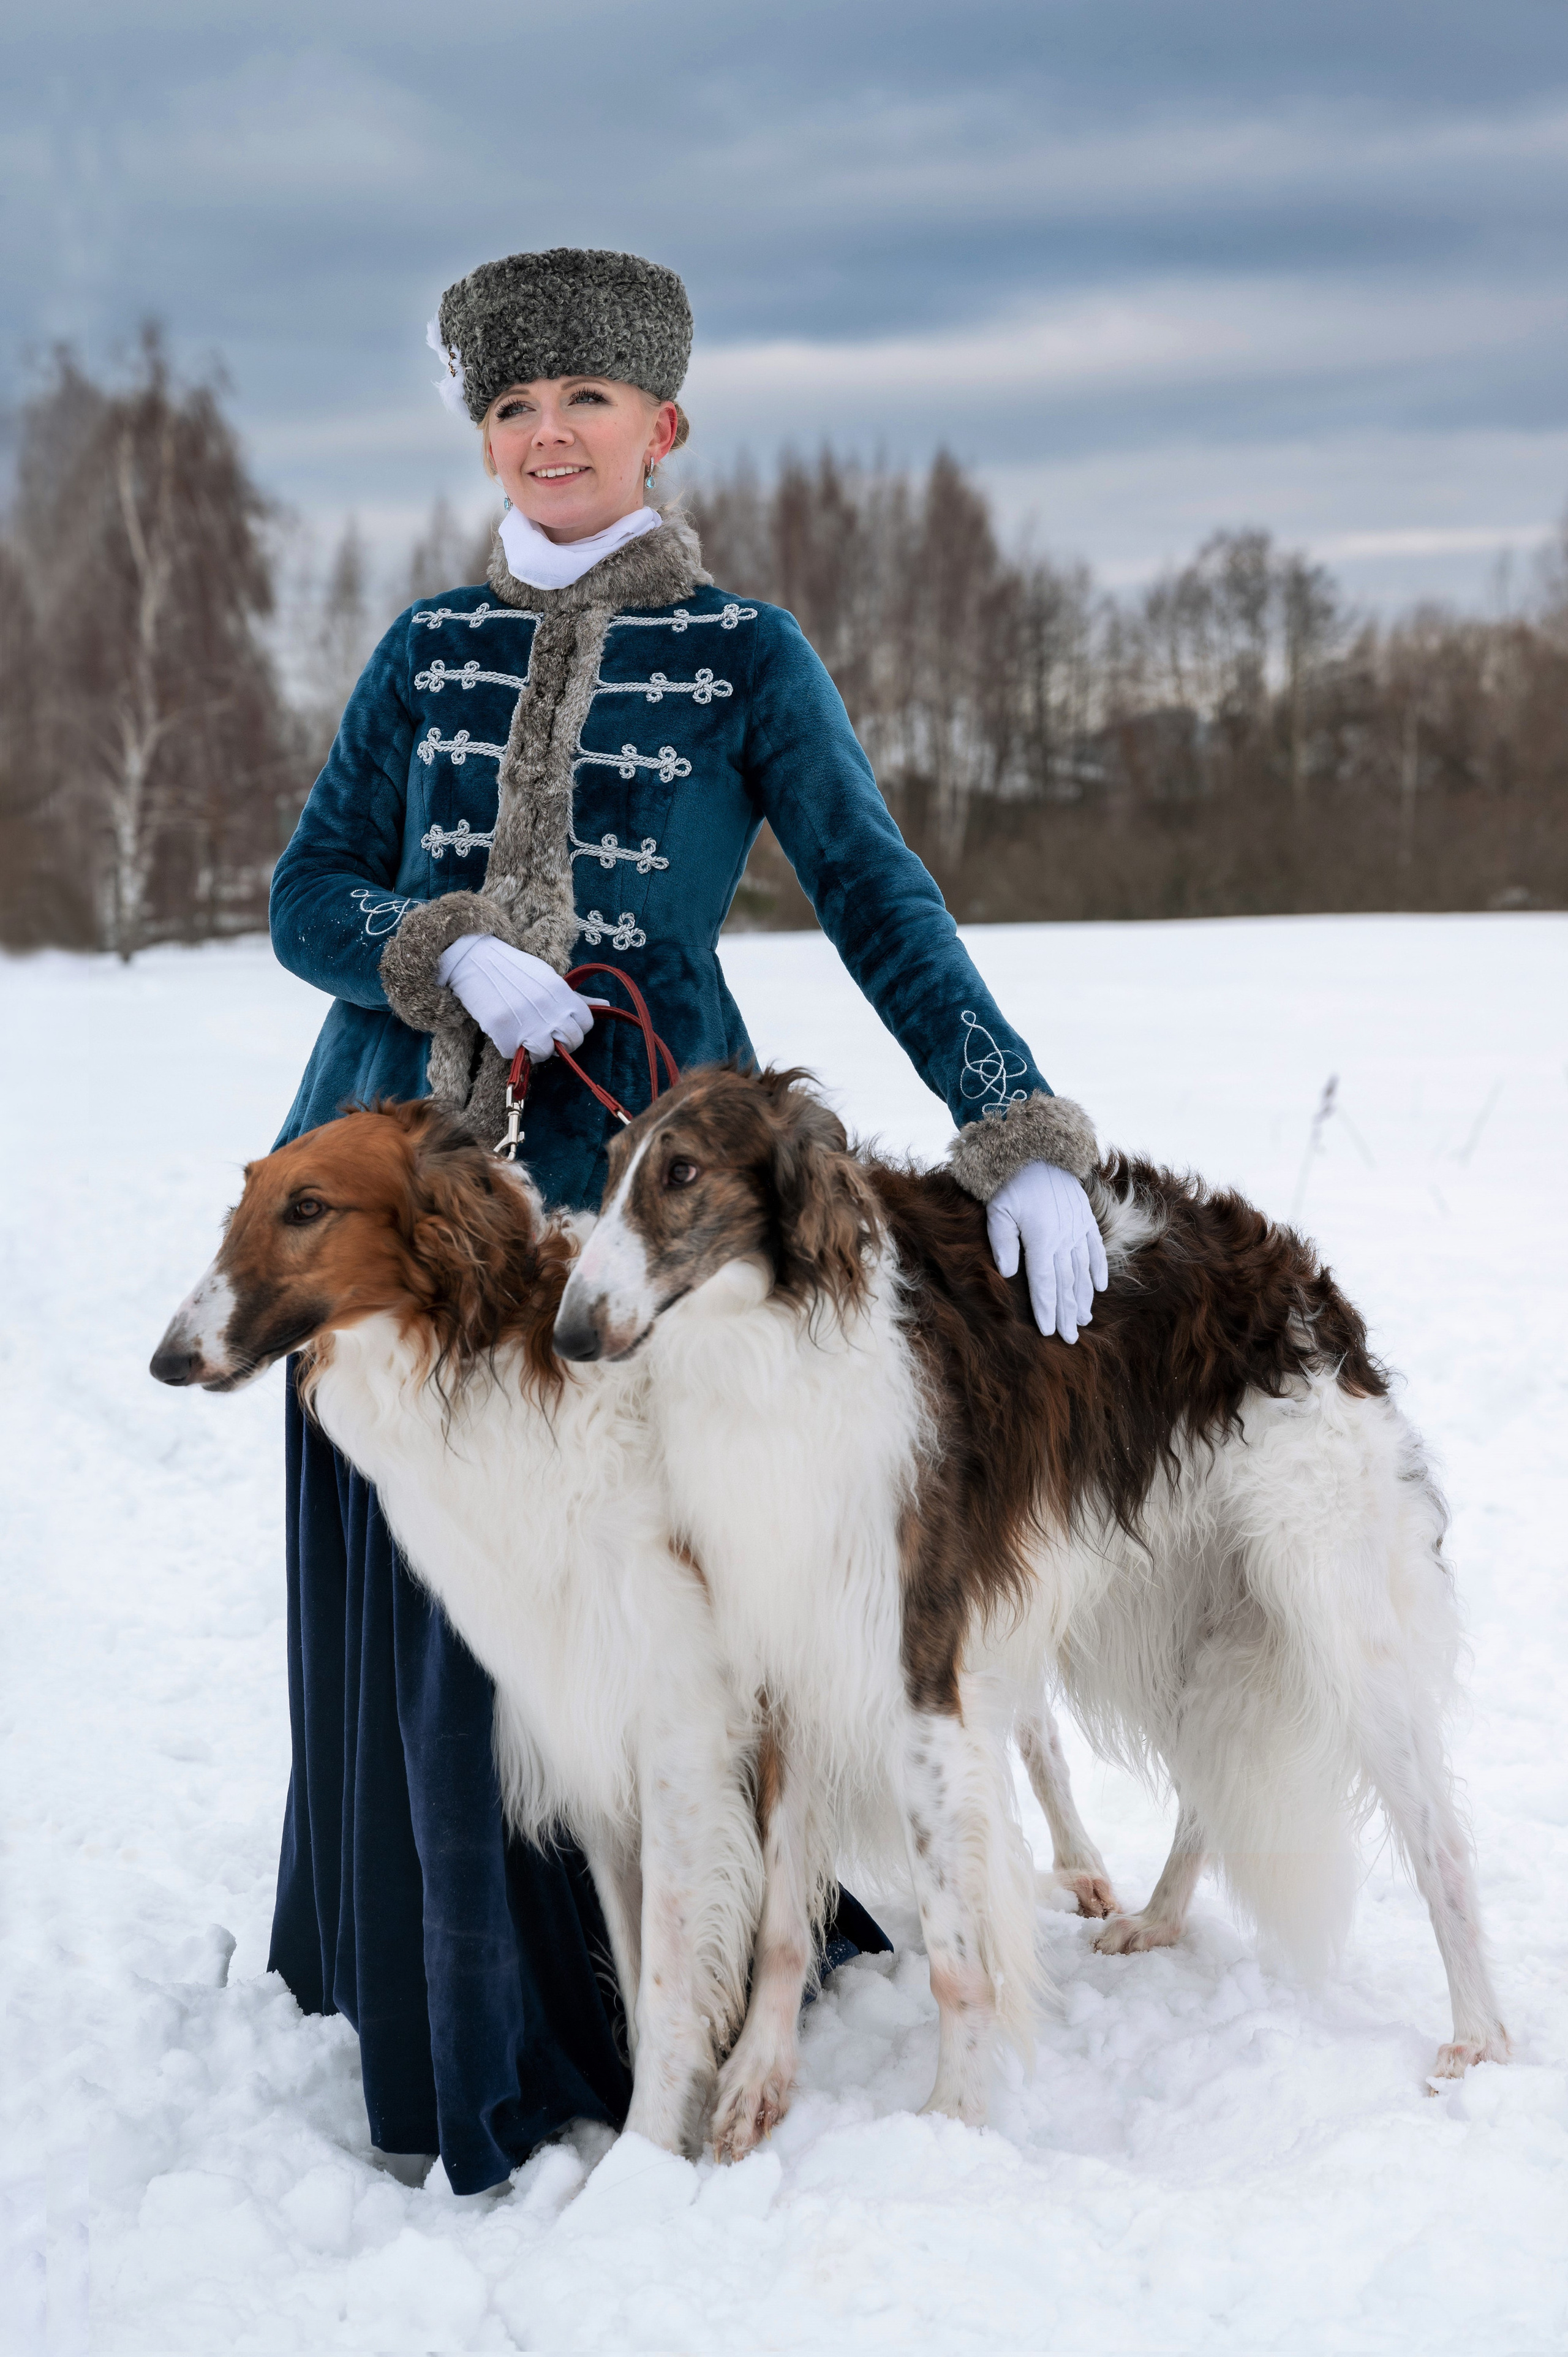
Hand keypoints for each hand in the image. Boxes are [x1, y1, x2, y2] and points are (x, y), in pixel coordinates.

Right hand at [435, 934, 594, 1061]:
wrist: (475, 959)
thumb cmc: (514, 969)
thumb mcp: (549, 978)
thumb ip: (575, 997)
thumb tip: (605, 1005)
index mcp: (561, 992)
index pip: (586, 1024)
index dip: (576, 1029)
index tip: (562, 1026)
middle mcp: (548, 1007)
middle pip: (571, 1043)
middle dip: (560, 1043)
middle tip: (544, 1035)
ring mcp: (526, 1020)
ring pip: (545, 1054)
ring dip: (536, 1050)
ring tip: (525, 1036)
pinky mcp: (502, 1030)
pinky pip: (514, 1054)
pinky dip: (509, 1047)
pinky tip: (504, 1031)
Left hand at [986, 1160, 1108, 1342]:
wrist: (1038, 1147)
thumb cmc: (1011, 1180)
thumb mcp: (998, 1210)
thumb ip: (1003, 1242)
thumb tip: (1009, 1274)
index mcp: (1042, 1239)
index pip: (1045, 1283)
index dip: (1047, 1309)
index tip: (1049, 1332)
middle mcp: (1064, 1238)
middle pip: (1066, 1284)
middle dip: (1067, 1313)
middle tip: (1070, 1338)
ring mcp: (1078, 1228)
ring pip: (1082, 1271)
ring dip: (1083, 1298)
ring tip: (1083, 1320)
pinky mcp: (1084, 1218)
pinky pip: (1095, 1249)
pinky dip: (1098, 1269)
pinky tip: (1098, 1288)